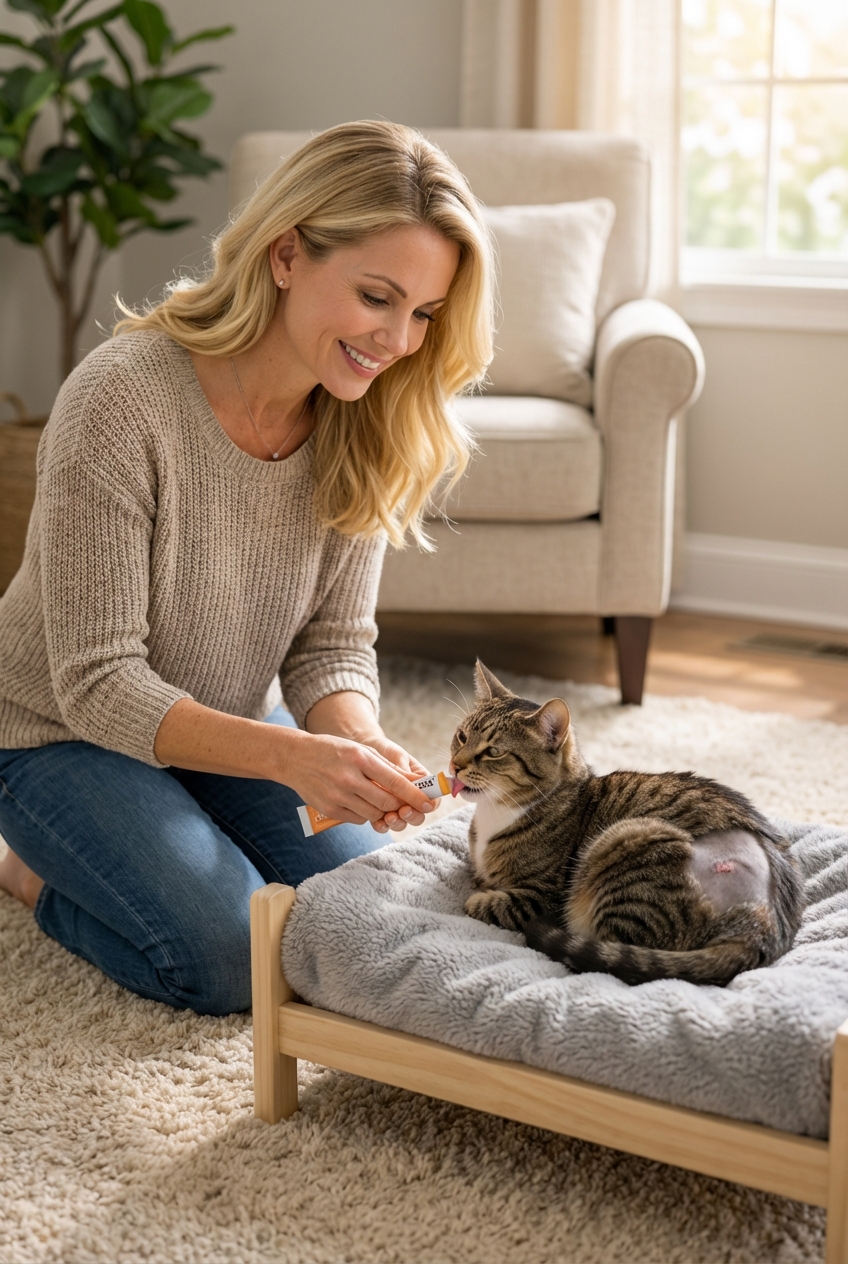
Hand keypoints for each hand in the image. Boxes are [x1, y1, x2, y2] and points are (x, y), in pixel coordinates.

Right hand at [303, 692, 437, 833]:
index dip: (415, 795)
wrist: (294, 758)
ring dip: (383, 811)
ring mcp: (338, 796)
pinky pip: (359, 819)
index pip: (395, 782)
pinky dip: (366, 814)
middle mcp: (349, 778)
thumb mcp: (359, 750)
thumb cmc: (332, 751)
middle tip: (406, 803)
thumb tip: (413, 784)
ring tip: (380, 800)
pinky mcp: (330, 809)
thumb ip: (385, 768)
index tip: (429, 803)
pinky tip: (360, 801)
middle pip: (387, 803)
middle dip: (400, 805)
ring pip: (374, 814)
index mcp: (360, 758)